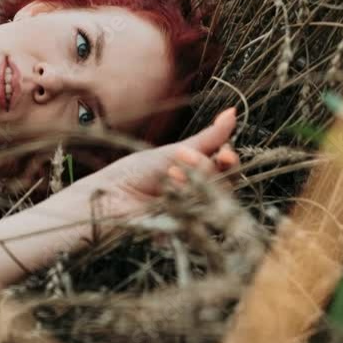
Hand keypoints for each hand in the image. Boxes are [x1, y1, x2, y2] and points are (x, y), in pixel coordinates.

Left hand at [62, 107, 240, 219]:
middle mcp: (199, 192)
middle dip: (210, 172)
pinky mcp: (185, 230)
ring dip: (191, 184)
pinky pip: (200, 218)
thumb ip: (207, 137)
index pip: (227, 167)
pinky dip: (184, 204)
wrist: (110, 197)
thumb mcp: (174, 151)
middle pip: (226, 184)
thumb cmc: (136, 172)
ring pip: (213, 200)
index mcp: (198, 171)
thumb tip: (233, 112)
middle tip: (193, 163)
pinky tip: (166, 196)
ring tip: (169, 176)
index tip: (225, 154)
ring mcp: (193, 212)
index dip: (229, 160)